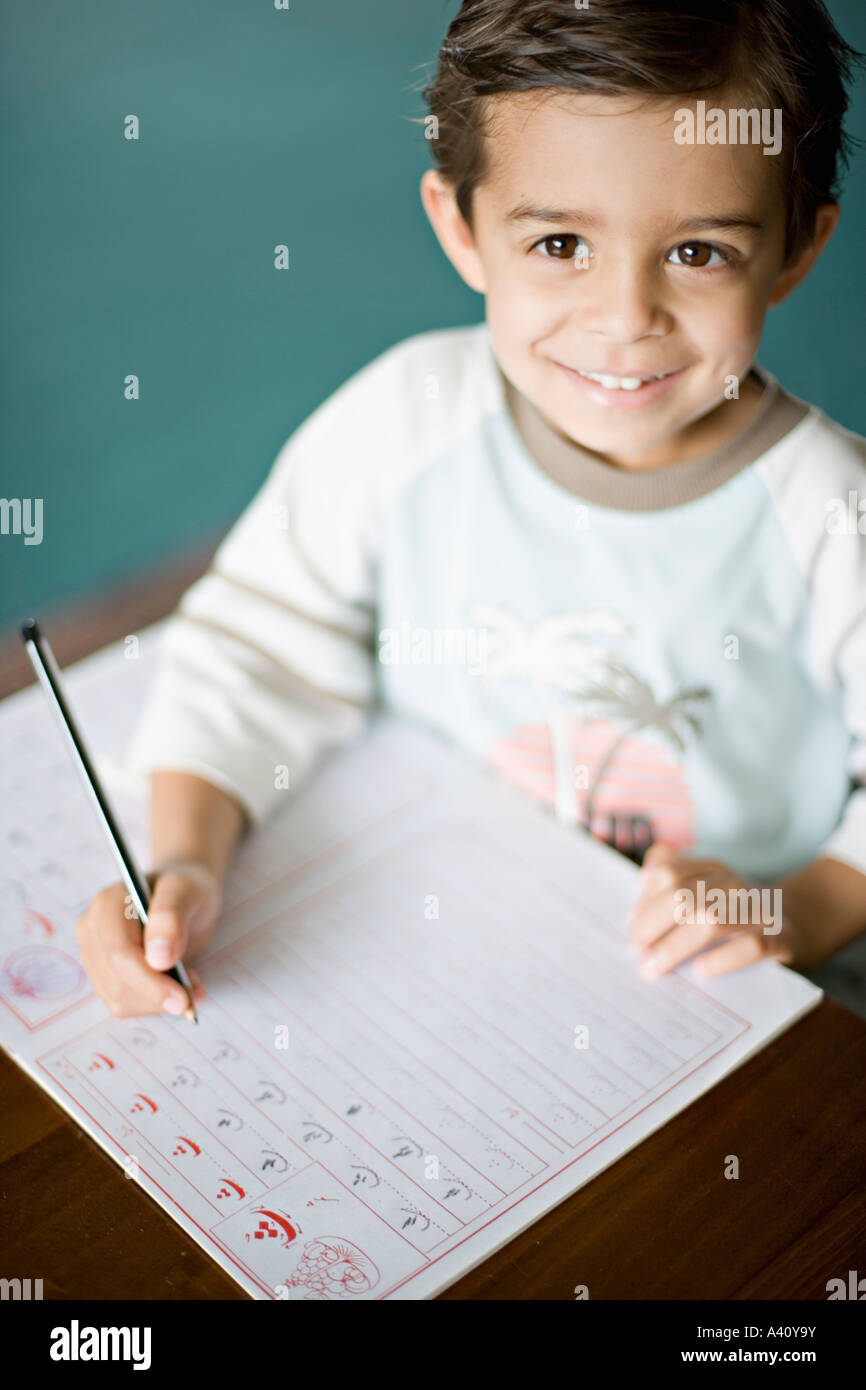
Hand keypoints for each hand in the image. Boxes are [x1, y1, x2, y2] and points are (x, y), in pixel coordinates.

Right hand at [75, 859, 220, 1017]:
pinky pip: (124, 1003)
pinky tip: (175, 988)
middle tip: (194, 995)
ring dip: (157, 1002)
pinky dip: (153, 1003)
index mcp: (107, 905)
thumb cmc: (184, 888)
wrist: (181, 895)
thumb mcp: (186, 892)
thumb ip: (170, 918)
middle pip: (116, 981)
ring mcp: (94, 955)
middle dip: (157, 995)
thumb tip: (159, 959)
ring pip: (119, 999)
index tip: (182, 998)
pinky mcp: (103, 975)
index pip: (119, 953)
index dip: (149, 980)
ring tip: (190, 985)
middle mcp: (92, 931)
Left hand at [628, 843, 803, 978]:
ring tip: (654, 967)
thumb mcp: (704, 887)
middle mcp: (734, 884)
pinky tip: (701, 971)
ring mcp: (758, 909)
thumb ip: (673, 875)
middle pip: (684, 897)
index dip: (645, 902)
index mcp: (712, 869)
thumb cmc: (735, 911)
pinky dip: (723, 958)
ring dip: (675, 946)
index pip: (669, 874)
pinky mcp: (780, 938)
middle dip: (652, 925)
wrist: (796, 923)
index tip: (633, 928)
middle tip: (637, 952)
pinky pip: (750, 946)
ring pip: (711, 919)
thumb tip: (642, 880)